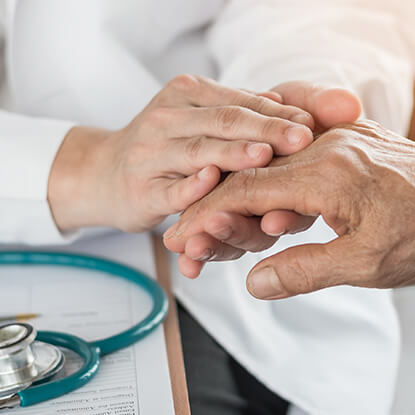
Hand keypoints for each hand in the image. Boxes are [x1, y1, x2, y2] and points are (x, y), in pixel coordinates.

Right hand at [48, 74, 314, 231]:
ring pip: (198, 151)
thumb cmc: (163, 147)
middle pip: (222, 122)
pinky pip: (170, 189)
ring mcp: (150, 154)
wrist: (105, 173)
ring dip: (232, 154)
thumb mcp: (196, 118)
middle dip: (266, 130)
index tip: (312, 123)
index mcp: (185, 94)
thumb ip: (237, 109)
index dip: (277, 113)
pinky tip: (211, 181)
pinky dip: (191, 186)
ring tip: (265, 155)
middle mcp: (166, 118)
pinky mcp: (141, 190)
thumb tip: (281, 103)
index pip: (239, 102)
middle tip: (304, 137)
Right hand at [164, 120, 414, 298]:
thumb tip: (255, 283)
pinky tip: (253, 216)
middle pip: (246, 177)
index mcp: (328, 173)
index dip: (207, 216)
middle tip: (186, 239)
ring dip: (233, 205)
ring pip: (262, 172)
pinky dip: (262, 194)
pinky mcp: (336, 150)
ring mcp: (331, 144)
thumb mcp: (367, 263)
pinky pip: (285, 169)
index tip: (182, 239)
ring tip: (214, 235)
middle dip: (209, 210)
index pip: (245, 191)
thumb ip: (305, 270)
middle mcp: (324, 148)